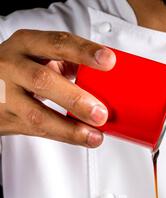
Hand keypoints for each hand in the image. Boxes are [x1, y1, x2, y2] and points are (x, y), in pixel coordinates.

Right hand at [0, 29, 115, 146]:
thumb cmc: (19, 69)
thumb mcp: (39, 56)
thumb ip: (69, 62)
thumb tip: (108, 78)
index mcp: (26, 44)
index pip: (57, 43)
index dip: (84, 51)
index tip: (108, 61)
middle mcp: (13, 66)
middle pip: (43, 81)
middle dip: (75, 98)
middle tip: (101, 113)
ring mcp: (6, 95)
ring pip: (37, 114)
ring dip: (70, 128)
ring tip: (94, 135)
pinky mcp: (6, 119)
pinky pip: (37, 131)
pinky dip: (62, 136)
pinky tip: (80, 138)